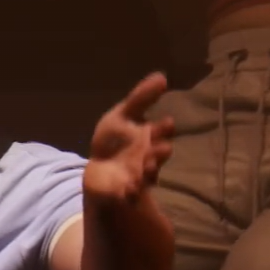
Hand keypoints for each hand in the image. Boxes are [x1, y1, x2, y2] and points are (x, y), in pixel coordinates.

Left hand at [84, 72, 174, 204]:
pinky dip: (130, 193)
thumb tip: (162, 75)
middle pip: (155, 155)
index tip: (166, 122)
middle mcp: (147, 156)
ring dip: (148, 172)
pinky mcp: (125, 192)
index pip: (159, 131)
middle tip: (162, 149)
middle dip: (158, 152)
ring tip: (146, 170)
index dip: (162, 128)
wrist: (103, 171)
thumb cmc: (116, 139)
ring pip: (146, 175)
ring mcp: (138, 175)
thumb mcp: (124, 115)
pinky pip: (129, 194)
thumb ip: (142, 97)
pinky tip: (128, 190)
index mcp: (149, 137)